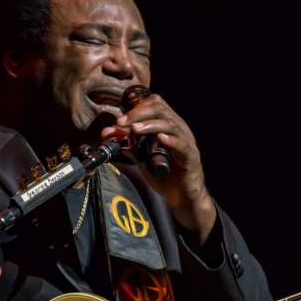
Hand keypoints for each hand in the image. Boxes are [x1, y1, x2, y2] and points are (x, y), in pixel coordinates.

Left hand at [101, 94, 215, 242]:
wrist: (182, 196)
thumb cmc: (165, 174)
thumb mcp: (142, 157)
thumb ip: (127, 144)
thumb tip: (108, 133)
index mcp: (167, 125)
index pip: (154, 104)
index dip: (135, 108)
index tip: (119, 120)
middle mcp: (178, 128)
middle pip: (160, 108)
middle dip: (138, 112)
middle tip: (121, 122)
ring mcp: (186, 141)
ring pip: (170, 124)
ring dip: (150, 124)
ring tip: (134, 129)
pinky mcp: (191, 156)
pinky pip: (182, 145)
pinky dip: (171, 140)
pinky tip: (160, 138)